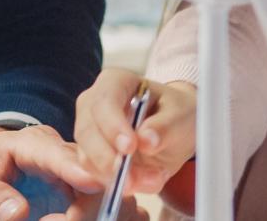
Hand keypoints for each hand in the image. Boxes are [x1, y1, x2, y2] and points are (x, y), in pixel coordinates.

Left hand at [0, 123, 106, 220]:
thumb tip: (17, 213)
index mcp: (30, 143)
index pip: (56, 153)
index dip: (74, 169)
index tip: (90, 183)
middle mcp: (61, 153)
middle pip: (91, 172)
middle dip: (87, 205)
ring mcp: (76, 172)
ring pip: (101, 194)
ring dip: (89, 215)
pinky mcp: (81, 193)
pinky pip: (97, 207)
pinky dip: (88, 216)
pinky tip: (68, 220)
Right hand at [70, 70, 193, 198]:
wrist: (173, 127)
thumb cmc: (175, 112)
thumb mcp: (181, 115)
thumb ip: (165, 126)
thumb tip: (146, 141)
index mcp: (115, 82)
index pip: (104, 101)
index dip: (113, 126)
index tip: (129, 147)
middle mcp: (94, 103)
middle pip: (87, 131)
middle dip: (106, 158)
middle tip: (130, 178)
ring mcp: (89, 129)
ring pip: (86, 156)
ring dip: (112, 176)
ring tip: (145, 181)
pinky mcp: (92, 154)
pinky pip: (93, 173)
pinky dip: (115, 183)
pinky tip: (137, 184)